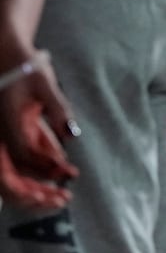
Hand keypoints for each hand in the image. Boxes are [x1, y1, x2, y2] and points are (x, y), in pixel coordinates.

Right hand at [0, 59, 77, 207]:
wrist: (6, 51)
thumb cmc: (24, 64)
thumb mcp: (44, 82)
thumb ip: (58, 108)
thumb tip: (71, 133)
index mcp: (4, 123)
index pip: (21, 157)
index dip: (45, 169)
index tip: (68, 175)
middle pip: (7, 177)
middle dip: (33, 194)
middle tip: (62, 200)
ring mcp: (0, 137)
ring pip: (9, 174)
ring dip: (33, 187)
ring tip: (59, 197)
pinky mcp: (9, 135)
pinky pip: (17, 159)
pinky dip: (35, 169)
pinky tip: (57, 171)